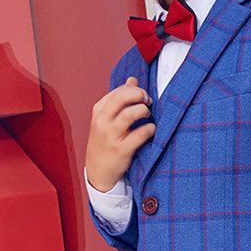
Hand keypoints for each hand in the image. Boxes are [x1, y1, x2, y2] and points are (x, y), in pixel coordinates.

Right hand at [85, 76, 155, 191]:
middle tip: (148, 101)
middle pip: (122, 98)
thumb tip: (133, 79)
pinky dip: (150, 129)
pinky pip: (139, 134)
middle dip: (139, 95)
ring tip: (148, 115)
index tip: (143, 96)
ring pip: (130, 114)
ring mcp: (111, 136)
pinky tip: (151, 130)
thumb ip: (119, 99)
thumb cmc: (105, 141)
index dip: (134, 89)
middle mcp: (102, 122)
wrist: (98, 171)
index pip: (118, 91)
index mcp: (98, 111)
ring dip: (143, 111)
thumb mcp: (106, 119)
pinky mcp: (121, 150)